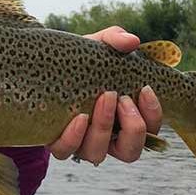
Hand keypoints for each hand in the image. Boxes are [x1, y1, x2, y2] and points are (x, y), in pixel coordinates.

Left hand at [47, 26, 162, 164]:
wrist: (42, 65)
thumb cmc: (78, 59)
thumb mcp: (97, 46)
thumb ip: (115, 40)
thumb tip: (132, 41)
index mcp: (125, 118)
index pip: (150, 130)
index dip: (153, 114)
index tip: (146, 88)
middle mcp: (107, 137)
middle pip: (130, 152)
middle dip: (132, 127)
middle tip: (121, 97)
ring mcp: (81, 143)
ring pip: (98, 154)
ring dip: (103, 128)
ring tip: (102, 99)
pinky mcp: (57, 142)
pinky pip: (66, 151)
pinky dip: (74, 137)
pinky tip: (78, 117)